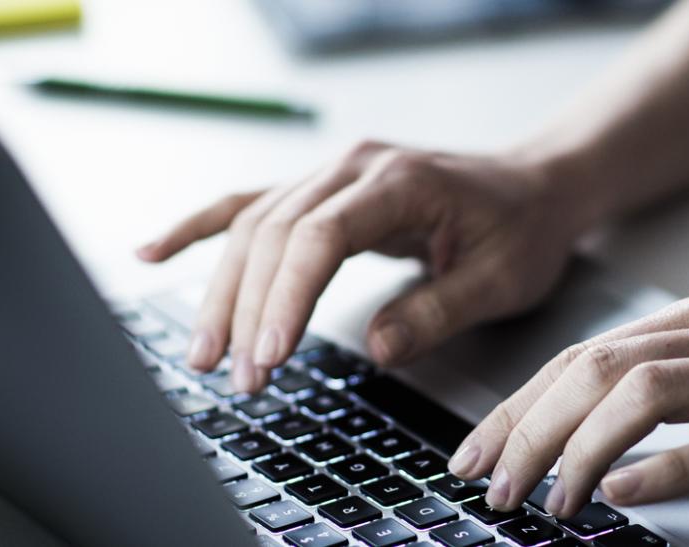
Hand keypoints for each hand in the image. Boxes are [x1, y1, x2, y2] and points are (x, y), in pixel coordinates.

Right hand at [137, 141, 591, 392]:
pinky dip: (198, 228)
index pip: (320, 235)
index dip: (287, 295)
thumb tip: (375, 345)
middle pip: (275, 233)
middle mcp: (353, 167)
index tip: (271, 352)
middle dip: (249, 308)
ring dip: (223, 290)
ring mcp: (330, 174)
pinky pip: (248, 205)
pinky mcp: (319, 191)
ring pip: (253, 225)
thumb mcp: (501, 279)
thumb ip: (437, 310)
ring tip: (205, 354)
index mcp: (399, 181)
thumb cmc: (522, 230)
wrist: (534, 187)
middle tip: (239, 376)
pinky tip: (153, 251)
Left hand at [445, 290, 688, 517]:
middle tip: (489, 485)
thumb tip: (604, 425)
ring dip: (577, 449)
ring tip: (543, 498)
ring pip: (645, 394)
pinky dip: (666, 467)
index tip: (478, 450)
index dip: (520, 404)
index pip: (586, 354)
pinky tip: (624, 492)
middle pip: (596, 369)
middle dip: (526, 430)